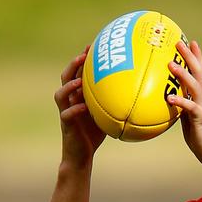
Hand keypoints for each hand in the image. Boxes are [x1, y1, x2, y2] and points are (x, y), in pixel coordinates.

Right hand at [54, 46, 104, 166]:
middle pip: (66, 78)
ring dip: (69, 86)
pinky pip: (67, 115)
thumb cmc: (96, 134)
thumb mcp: (108, 115)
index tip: (93, 45)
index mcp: (78, 96)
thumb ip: (116, 103)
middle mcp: (70, 101)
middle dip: (74, 65)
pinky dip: (74, 110)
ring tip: (79, 80)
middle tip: (84, 55)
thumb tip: (140, 93)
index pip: (78, 73)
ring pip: (60, 95)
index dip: (83, 59)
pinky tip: (82, 106)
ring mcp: (66, 112)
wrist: (82, 156)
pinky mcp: (66, 126)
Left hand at [166, 41, 201, 170]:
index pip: (200, 73)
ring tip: (171, 64)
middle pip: (198, 73)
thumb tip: (173, 98)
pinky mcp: (201, 119)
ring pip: (193, 87)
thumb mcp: (191, 119)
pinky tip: (170, 98)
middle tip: (179, 43)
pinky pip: (190, 108)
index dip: (195, 57)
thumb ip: (184, 107)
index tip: (190, 42)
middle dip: (189, 57)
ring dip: (183, 75)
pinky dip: (180, 102)